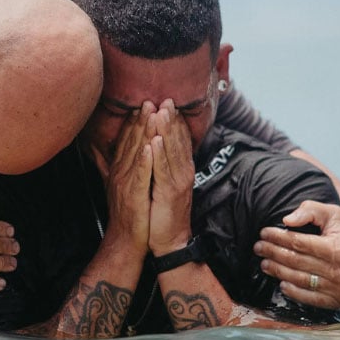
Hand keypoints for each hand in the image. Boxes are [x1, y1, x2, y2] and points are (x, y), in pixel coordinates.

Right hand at [92, 102, 153, 251]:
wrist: (125, 241)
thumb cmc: (128, 214)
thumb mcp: (121, 186)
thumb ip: (119, 168)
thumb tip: (118, 152)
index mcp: (119, 169)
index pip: (127, 141)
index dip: (135, 121)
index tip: (143, 103)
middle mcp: (120, 172)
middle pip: (130, 142)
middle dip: (140, 120)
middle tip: (149, 100)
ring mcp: (125, 183)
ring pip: (135, 152)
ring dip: (143, 132)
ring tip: (151, 113)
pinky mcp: (133, 195)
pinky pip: (139, 174)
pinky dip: (144, 159)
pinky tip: (150, 146)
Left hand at [147, 99, 194, 255]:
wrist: (169, 241)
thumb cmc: (163, 214)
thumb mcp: (163, 186)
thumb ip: (162, 167)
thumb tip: (157, 149)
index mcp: (181, 169)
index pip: (179, 140)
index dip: (174, 121)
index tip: (167, 102)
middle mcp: (183, 172)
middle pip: (177, 141)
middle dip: (171, 119)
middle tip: (166, 98)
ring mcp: (178, 182)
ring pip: (171, 151)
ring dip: (166, 130)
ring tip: (160, 111)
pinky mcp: (169, 193)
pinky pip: (163, 170)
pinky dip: (160, 154)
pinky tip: (156, 140)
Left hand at [253, 200, 339, 308]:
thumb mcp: (334, 213)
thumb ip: (310, 211)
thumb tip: (287, 220)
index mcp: (336, 249)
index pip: (299, 243)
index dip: (278, 237)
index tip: (265, 233)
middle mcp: (337, 271)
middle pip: (296, 262)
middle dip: (273, 253)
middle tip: (259, 247)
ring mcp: (338, 288)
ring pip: (299, 280)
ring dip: (278, 272)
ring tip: (265, 263)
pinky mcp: (337, 300)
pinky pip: (310, 298)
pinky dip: (293, 292)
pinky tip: (282, 283)